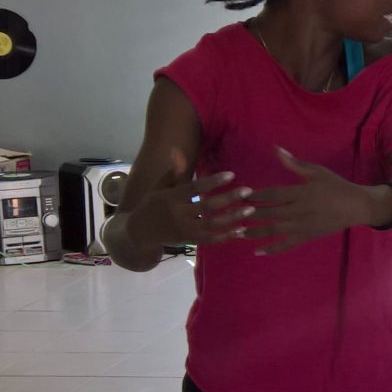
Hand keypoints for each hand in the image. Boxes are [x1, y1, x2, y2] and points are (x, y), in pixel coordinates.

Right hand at [129, 149, 252, 247]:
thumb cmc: (153, 204)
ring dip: (233, 218)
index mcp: (171, 198)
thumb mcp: (160, 186)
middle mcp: (178, 214)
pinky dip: (227, 236)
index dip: (213, 181)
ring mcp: (185, 230)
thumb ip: (174, 172)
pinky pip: (211, 240)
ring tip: (251, 209)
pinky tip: (242, 230)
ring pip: (212, 225)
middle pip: (207, 207)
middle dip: (229, 199)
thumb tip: (177, 150)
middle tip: (248, 191)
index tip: (232, 174)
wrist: (140, 232)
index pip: (195, 188)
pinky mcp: (190, 241)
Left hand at [242, 148, 385, 253]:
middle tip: (230, 215)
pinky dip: (272, 249)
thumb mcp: (316, 171)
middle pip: (269, 213)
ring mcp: (302, 226)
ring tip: (237, 232)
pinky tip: (257, 251)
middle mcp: (299, 210)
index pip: (272, 195)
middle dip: (249, 214)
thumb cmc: (336, 186)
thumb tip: (276, 149)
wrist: (356, 206)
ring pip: (274, 230)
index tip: (238, 196)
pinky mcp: (307, 236)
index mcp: (300, 193)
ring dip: (254, 232)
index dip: (254, 196)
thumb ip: (294, 163)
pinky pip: (287, 244)